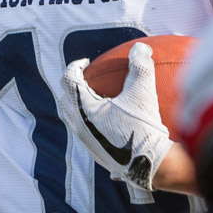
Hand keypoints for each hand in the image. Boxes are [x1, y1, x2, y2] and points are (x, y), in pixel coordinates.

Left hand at [62, 41, 172, 191]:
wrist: (147, 164)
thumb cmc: (142, 126)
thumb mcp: (143, 92)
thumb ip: (140, 66)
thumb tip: (140, 47)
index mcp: (82, 108)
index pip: (67, 79)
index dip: (75, 66)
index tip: (87, 61)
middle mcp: (78, 125)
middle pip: (65, 98)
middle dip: (74, 84)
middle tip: (88, 77)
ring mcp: (85, 140)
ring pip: (73, 116)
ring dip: (81, 103)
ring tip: (98, 96)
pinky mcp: (94, 151)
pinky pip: (85, 129)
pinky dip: (92, 118)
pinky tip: (113, 118)